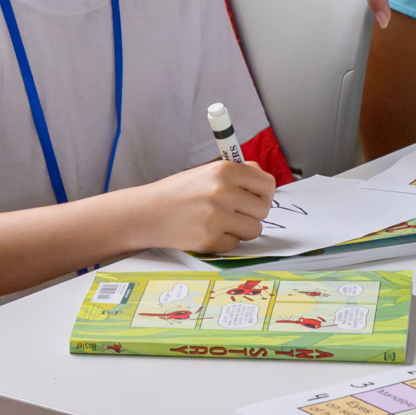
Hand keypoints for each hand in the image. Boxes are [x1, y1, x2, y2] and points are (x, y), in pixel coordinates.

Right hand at [131, 159, 274, 252]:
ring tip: (222, 222)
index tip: (255, 197)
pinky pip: (236, 244)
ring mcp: (217, 217)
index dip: (264, 193)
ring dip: (242, 229)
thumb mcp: (208, 172)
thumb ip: (238, 176)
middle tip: (237, 212)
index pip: (267, 184)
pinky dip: (226, 241)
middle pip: (263, 209)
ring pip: (254, 229)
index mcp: (224, 170)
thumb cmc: (179, 192)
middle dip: (253, 213)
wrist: (148, 212)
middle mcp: (223, 192)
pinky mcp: (210, 239)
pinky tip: (209, 231)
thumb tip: (266, 184)